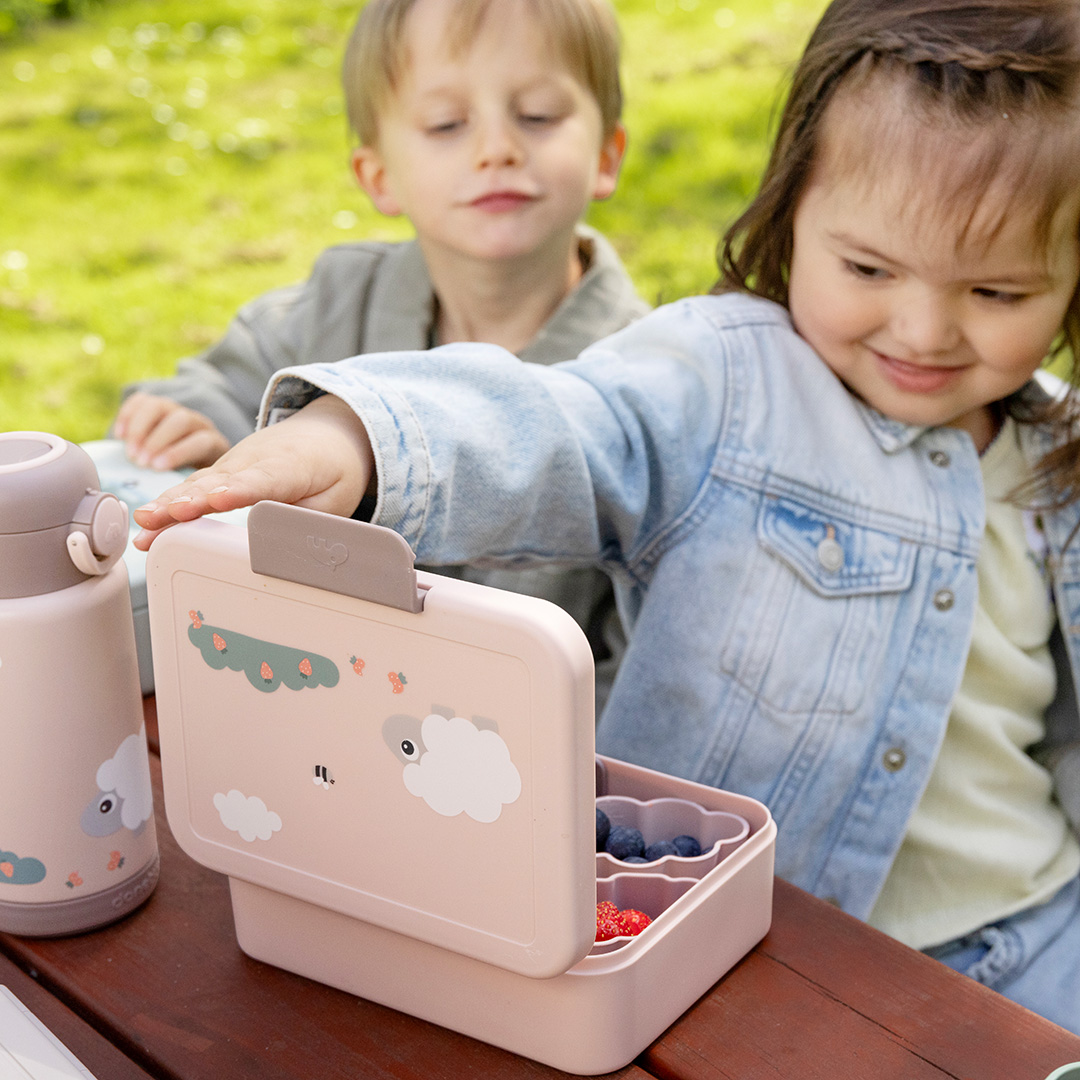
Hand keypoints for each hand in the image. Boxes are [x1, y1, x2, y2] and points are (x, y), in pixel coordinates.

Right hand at [131, 394, 375, 548]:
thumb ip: (311, 519)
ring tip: (145, 524)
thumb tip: (288, 546)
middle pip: (220, 481)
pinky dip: (169, 504)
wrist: (324, 434)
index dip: (240, 490)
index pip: (262, 480)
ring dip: (169, 504)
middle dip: (192, 499)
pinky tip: (148, 524)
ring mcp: (233, 464)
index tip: (219, 500)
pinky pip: (193, 487)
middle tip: (165, 516)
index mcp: (290, 467)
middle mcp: (254, 461)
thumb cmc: (332, 469)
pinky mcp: (221, 471)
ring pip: (198, 483)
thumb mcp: (336, 499)